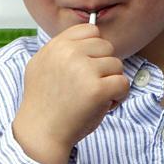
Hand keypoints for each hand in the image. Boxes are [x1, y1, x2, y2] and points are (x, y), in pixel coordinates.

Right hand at [13, 23, 128, 163]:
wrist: (40, 133)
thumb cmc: (45, 103)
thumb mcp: (41, 65)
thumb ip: (61, 49)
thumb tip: (88, 36)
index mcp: (57, 46)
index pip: (90, 30)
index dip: (94, 49)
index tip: (87, 67)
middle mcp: (69, 53)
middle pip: (107, 47)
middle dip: (104, 67)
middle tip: (90, 86)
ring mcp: (84, 70)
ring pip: (117, 65)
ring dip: (111, 82)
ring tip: (94, 97)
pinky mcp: (97, 89)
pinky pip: (123, 83)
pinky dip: (119, 96)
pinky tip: (104, 105)